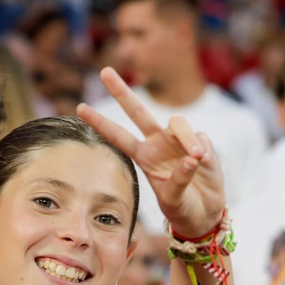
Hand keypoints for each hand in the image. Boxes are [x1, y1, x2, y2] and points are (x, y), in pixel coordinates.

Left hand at [78, 67, 225, 239]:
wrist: (205, 212)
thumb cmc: (182, 208)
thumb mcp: (174, 200)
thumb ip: (179, 180)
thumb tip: (191, 158)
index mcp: (144, 157)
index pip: (118, 137)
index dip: (100, 123)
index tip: (79, 108)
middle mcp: (158, 143)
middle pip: (138, 112)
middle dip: (121, 92)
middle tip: (104, 72)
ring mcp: (179, 141)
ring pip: (178, 123)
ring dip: (187, 138)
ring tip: (197, 158)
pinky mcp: (200, 142)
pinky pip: (201, 138)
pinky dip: (204, 151)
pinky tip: (205, 164)